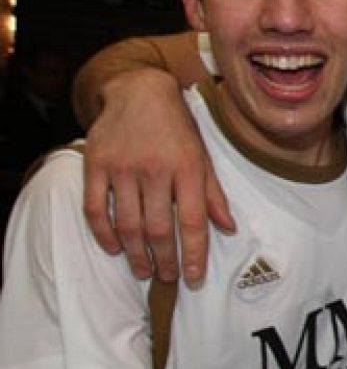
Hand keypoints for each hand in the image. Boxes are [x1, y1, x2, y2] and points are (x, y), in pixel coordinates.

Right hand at [81, 69, 233, 283]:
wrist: (139, 90)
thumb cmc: (177, 128)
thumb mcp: (203, 156)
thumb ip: (213, 194)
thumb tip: (228, 228)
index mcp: (188, 168)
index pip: (193, 221)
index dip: (194, 254)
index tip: (194, 278)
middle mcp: (156, 169)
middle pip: (158, 229)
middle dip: (164, 260)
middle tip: (167, 277)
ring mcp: (123, 167)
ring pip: (128, 224)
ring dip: (136, 254)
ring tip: (143, 270)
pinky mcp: (96, 165)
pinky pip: (96, 209)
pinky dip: (104, 234)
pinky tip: (114, 248)